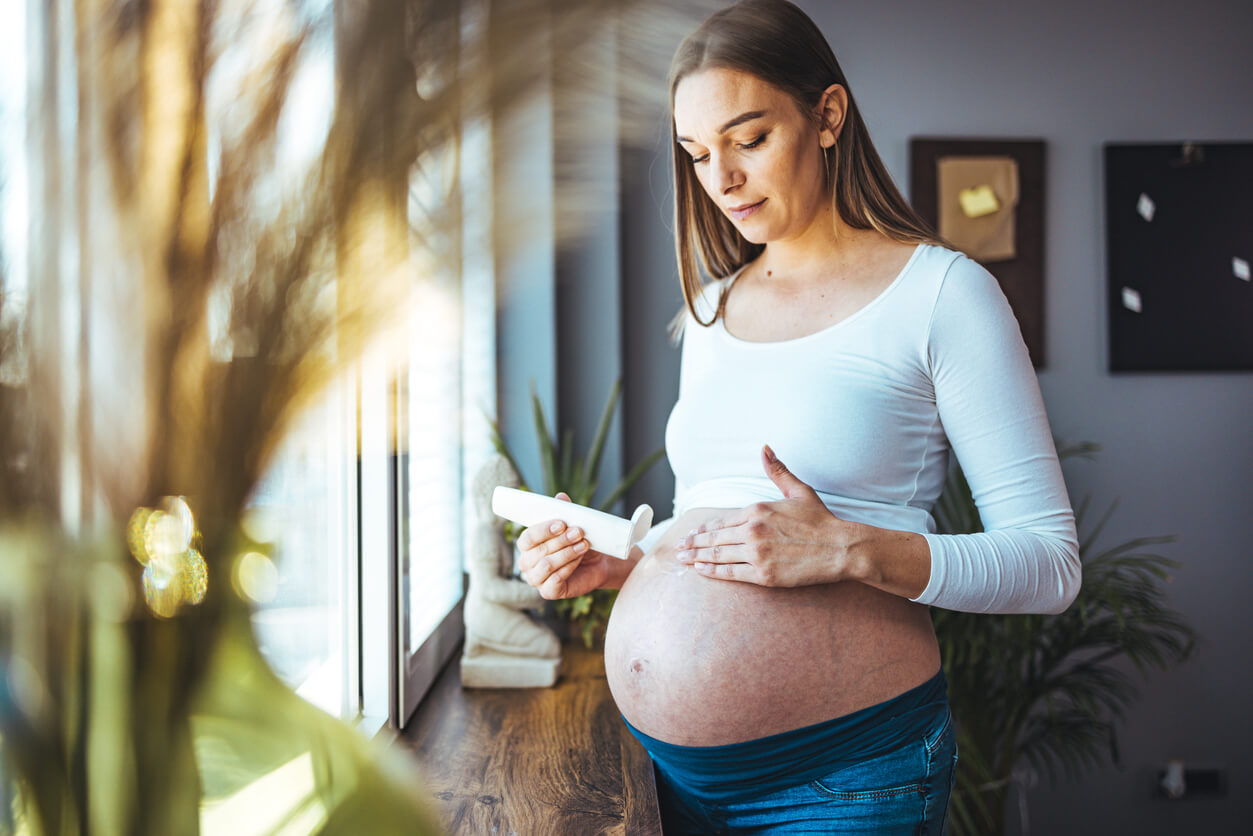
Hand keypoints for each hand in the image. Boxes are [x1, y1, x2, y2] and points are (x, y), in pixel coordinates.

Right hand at [516, 493, 613, 598]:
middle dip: (560, 541)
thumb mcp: (573, 524)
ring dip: (566, 553)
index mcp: (527, 545)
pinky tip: (579, 559)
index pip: (527, 537)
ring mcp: (536, 579)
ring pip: (546, 565)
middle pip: (538, 551)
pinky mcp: (548, 592)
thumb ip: (565, 511)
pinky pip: (554, 580)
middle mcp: (527, 563)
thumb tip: (560, 497)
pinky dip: (568, 568)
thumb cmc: (580, 541)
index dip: (543, 530)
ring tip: (584, 545)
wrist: (599, 562)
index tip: (562, 523)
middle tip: (579, 532)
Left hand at [675, 445, 856, 586]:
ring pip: (718, 556)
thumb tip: (765, 448)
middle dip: (693, 543)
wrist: (840, 548)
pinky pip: (731, 573)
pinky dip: (713, 572)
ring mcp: (757, 554)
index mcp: (757, 510)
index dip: (703, 528)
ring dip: (697, 558)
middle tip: (678, 548)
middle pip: (714, 538)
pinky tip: (701, 570)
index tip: (691, 532)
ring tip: (683, 559)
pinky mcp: (764, 574)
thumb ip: (778, 470)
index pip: (721, 520)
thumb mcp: (798, 490)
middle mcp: (752, 531)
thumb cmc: (820, 520)